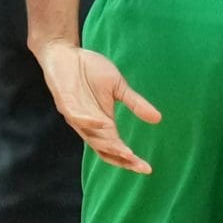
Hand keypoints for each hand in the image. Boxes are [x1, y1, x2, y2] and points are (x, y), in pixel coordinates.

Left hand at [38, 41, 159, 173]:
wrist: (65, 53)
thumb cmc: (89, 70)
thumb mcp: (118, 86)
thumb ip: (135, 103)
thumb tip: (158, 119)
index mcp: (102, 123)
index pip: (116, 148)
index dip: (130, 160)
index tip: (148, 168)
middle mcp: (89, 125)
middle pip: (105, 150)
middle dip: (123, 159)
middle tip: (140, 166)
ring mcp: (76, 115)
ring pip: (92, 138)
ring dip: (109, 146)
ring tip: (127, 152)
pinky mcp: (65, 103)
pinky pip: (77, 117)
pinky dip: (90, 122)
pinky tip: (104, 124)